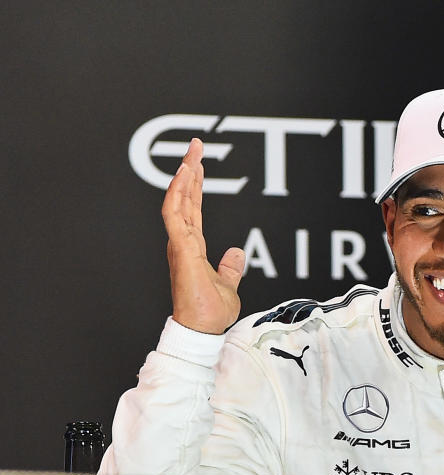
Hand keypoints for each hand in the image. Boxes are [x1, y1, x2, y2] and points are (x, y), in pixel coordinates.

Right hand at [162, 138, 244, 334]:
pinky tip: (185, 172)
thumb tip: (237, 252)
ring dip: (185, 174)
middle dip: (190, 170)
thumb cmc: (210, 313)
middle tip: (195, 145)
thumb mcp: (228, 285)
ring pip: (178, 200)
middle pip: (185, 199)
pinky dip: (179, 191)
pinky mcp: (180, 248)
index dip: (195, 185)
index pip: (192, 209)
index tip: (198, 164)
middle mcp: (183, 242)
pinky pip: (175, 213)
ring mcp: (180, 244)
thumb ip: (231, 267)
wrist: (203, 329)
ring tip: (192, 151)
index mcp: (192, 248)